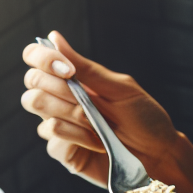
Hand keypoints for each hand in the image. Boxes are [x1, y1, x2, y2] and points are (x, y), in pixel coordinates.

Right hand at [21, 31, 179, 186]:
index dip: (42, 58)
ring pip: (39, 107)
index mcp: (72, 81)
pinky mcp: (64, 152)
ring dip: (72, 114)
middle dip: (61, 89)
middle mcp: (60, 101)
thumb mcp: (120, 89)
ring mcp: (60, 127)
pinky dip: (78, 138)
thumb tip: (54, 37)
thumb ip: (86, 68)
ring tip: (100, 126)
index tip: (68, 69)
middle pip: (32, 83)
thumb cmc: (145, 119)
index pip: (35, 59)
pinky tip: (99, 145)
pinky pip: (52, 138)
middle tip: (91, 104)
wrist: (160, 155)